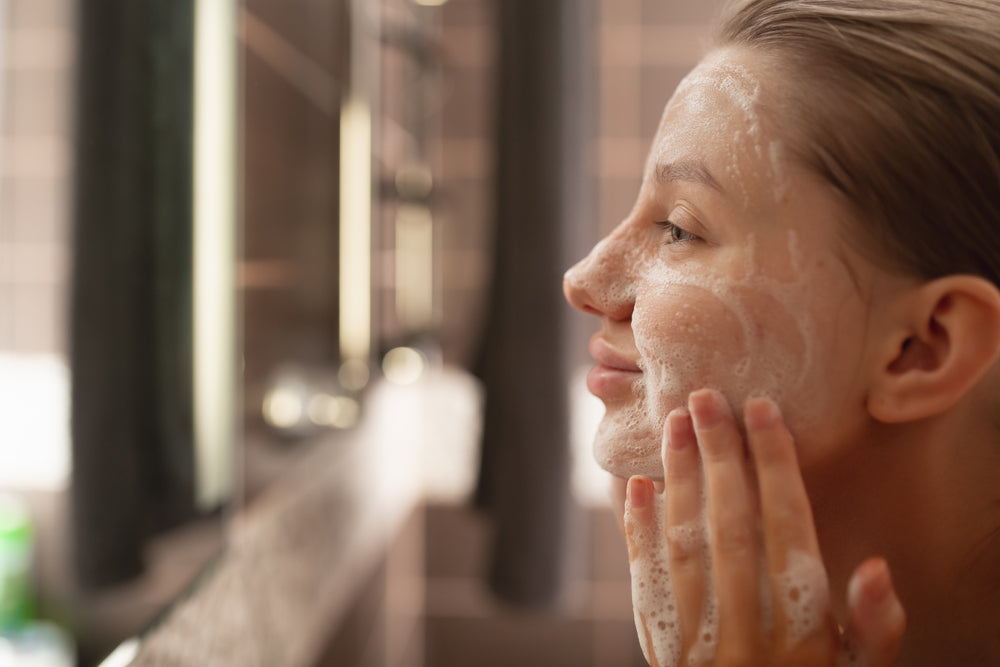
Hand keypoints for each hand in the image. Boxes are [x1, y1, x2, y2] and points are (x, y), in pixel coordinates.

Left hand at [623, 389, 905, 666]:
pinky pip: (647, 582)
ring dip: (678, 479)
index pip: (786, 529)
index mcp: (803, 630)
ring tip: (672, 423)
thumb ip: (874, 631)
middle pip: (730, 525)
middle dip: (718, 456)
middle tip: (704, 396)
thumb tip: (878, 567)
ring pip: (684, 544)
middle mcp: (747, 629)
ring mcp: (698, 639)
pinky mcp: (662, 648)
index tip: (761, 409)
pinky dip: (639, 531)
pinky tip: (638, 485)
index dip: (774, 465)